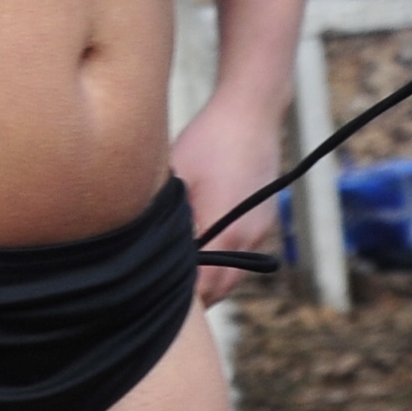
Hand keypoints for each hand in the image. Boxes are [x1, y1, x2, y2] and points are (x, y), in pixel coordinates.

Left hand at [172, 92, 281, 304]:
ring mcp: (260, 231)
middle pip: (220, 289)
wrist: (251, 113)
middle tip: (164, 294)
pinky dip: (225, 262)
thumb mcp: (177, 174)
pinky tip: (203, 248)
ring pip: (234, 276)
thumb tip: (146, 243)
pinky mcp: (265, 221)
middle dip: (196, 296)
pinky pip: (243, 255)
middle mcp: (246, 238)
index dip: (181, 297)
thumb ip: (166, 216)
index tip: (155, 296)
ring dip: (211, 281)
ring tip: (182, 273)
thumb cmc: (209, 139)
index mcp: (222, 230)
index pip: (202, 287)